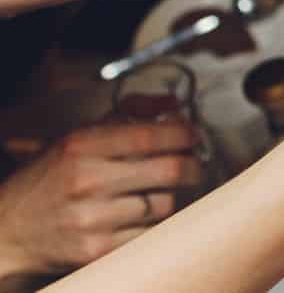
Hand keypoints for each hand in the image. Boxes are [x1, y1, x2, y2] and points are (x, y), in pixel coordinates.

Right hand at [0, 124, 200, 276]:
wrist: (8, 230)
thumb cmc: (50, 180)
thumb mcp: (79, 138)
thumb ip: (127, 115)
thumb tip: (172, 104)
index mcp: (81, 146)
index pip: (152, 135)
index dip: (184, 133)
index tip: (193, 136)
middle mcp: (87, 181)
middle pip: (171, 170)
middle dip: (193, 165)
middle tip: (194, 163)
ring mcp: (92, 218)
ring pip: (166, 204)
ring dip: (173, 196)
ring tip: (161, 191)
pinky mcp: (97, 249)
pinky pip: (151, 233)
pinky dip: (155, 223)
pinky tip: (143, 215)